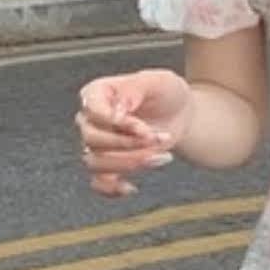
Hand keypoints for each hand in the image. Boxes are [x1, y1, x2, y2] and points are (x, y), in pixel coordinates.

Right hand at [76, 66, 190, 197]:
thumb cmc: (166, 93)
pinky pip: (98, 183)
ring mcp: (96, 144)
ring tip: (161, 156)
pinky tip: (132, 187)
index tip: (143, 129)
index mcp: (96, 93)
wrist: (179, 114)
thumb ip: (135, 89)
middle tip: (158, 139)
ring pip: (95, 162)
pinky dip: (112, 189)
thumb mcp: (158, 81)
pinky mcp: (107, 165)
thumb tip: (115, 113)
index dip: (117, 124)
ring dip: (130, 163)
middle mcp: (90, 119)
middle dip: (129, 144)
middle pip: (92, 139)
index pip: (92, 111)